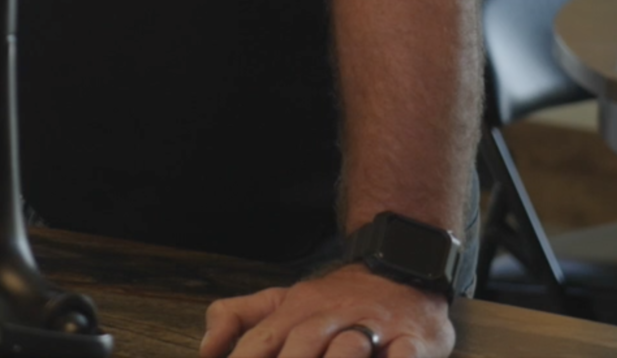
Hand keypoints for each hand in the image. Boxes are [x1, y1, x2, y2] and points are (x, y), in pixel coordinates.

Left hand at [198, 264, 452, 357]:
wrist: (400, 266)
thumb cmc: (335, 299)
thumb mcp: (282, 301)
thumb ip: (238, 317)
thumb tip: (205, 349)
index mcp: (294, 312)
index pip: (260, 343)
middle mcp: (329, 318)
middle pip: (302, 346)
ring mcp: (371, 326)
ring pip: (350, 346)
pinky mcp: (412, 338)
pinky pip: (404, 354)